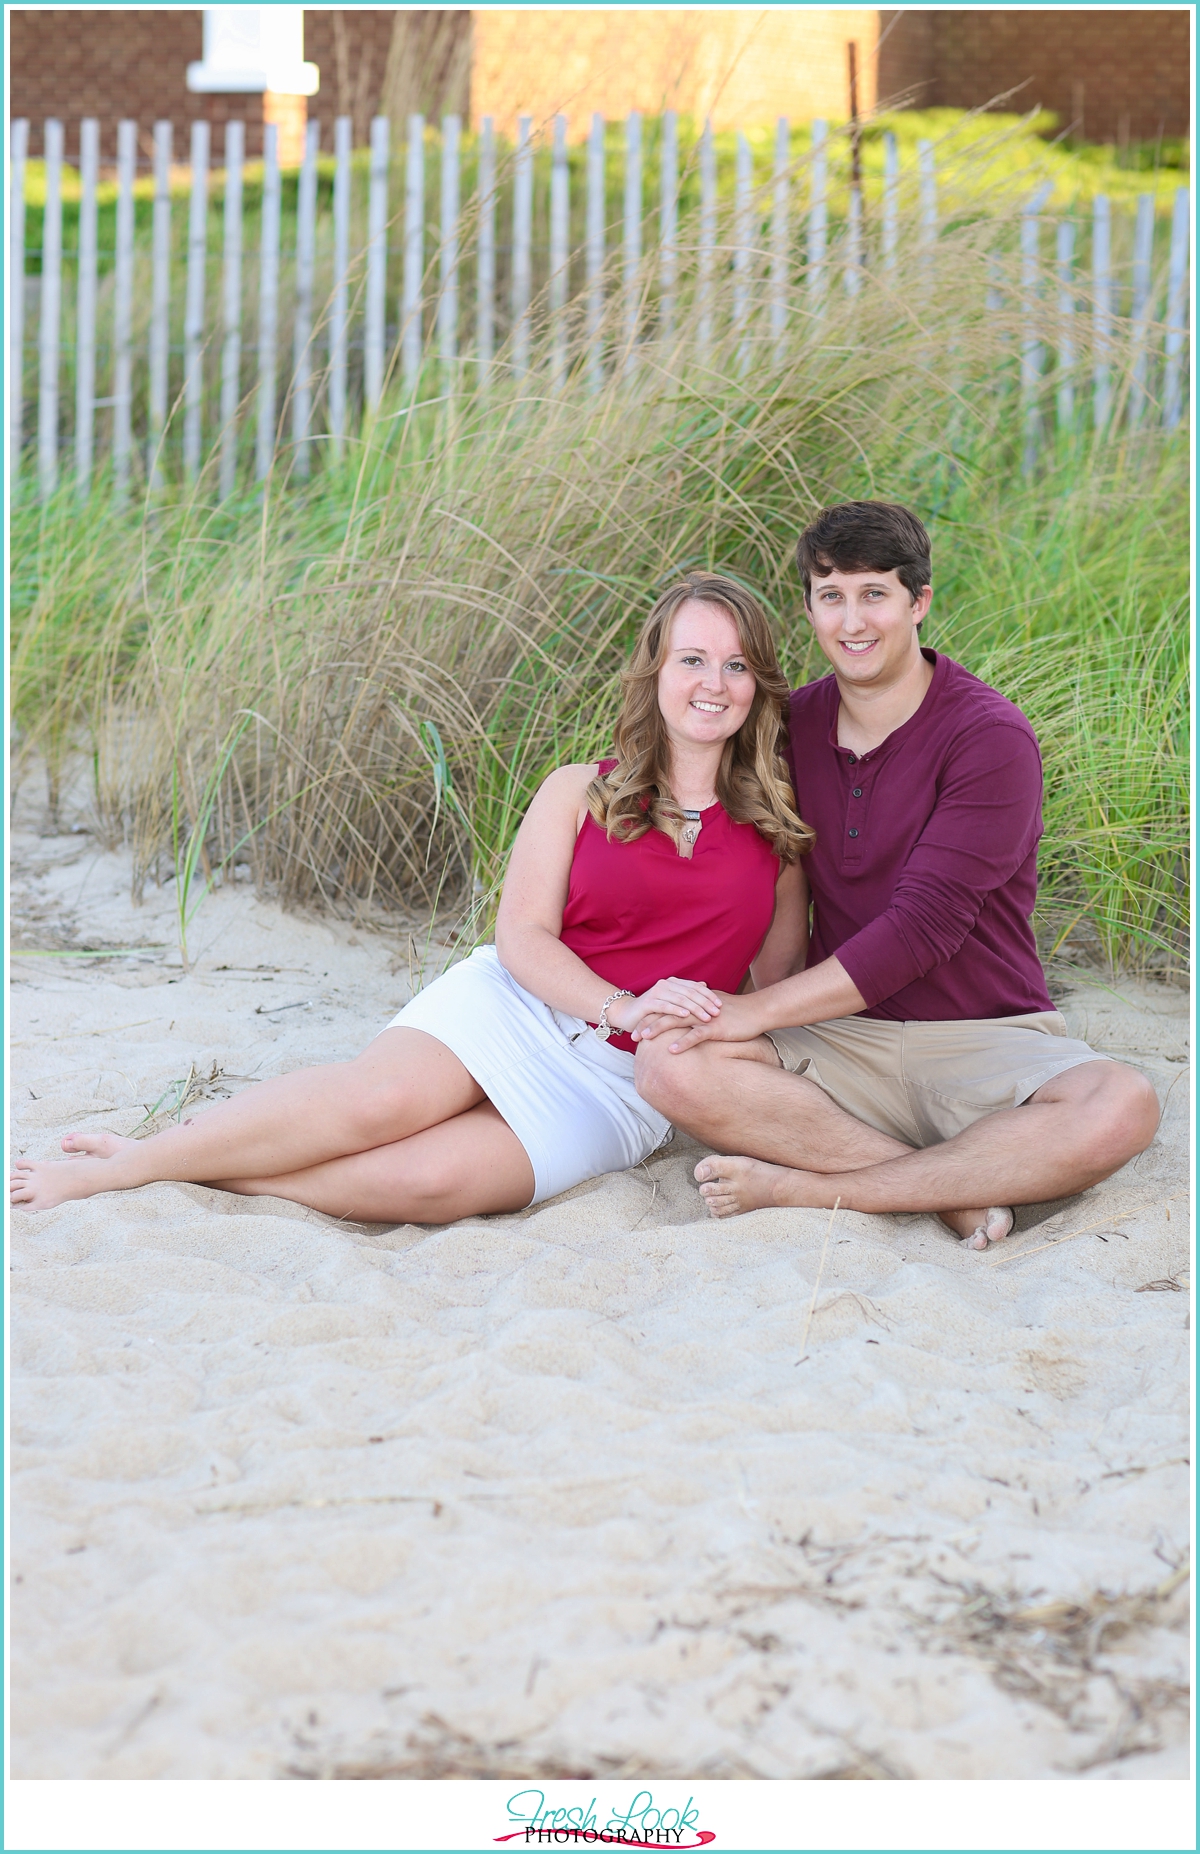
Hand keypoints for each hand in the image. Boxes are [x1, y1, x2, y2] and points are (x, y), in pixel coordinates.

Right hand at [608, 976, 722, 1036]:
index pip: (695, 988)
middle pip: (690, 993)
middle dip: (705, 1003)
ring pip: (680, 999)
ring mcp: (656, 992)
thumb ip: (687, 993)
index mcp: (673, 983)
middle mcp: (665, 984)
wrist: (626, 1014)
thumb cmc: (652, 1011)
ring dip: (695, 1008)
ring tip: (706, 1017)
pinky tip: (687, 1016)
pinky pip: (665, 1006)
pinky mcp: (648, 1002)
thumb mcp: (671, 1002)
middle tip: (717, 1013)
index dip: (709, 996)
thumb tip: (704, 984)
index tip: (721, 1006)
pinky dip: (677, 1010)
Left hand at [634, 990, 763, 1051]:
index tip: (638, 1026)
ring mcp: (705, 1016)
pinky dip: (683, 1042)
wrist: (758, 1011)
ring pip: (676, 1021)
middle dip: (648, 1023)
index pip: (668, 1008)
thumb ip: (699, 1011)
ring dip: (658, 1030)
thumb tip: (688, 1019)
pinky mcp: (716, 1027)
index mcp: (694, 1002)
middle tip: (633, 1035)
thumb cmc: (738, 1012)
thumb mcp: (714, 1009)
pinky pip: (696, 1035)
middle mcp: (696, 1007)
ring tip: (644, 1039)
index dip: (651, 1017)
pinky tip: (671, 1050)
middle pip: (666, 1013)